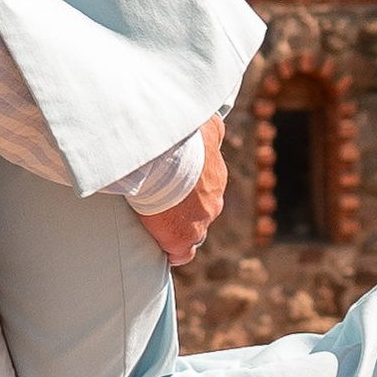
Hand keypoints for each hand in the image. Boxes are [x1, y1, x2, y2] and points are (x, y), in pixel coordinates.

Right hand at [135, 117, 227, 266]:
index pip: (208, 188)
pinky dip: (174, 252)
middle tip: (163, 203)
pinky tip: (164, 248)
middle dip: (187, 210)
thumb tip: (213, 122)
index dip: (192, 191)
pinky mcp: (181, 238)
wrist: (167, 156)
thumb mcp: (206, 125)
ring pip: (196, 232)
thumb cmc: (182, 138)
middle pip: (203, 211)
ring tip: (160, 224)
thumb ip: (212, 129)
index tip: (176, 189)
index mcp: (216, 175)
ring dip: (181, 229)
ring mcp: (200, 221)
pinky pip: (182, 254)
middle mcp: (214, 200)